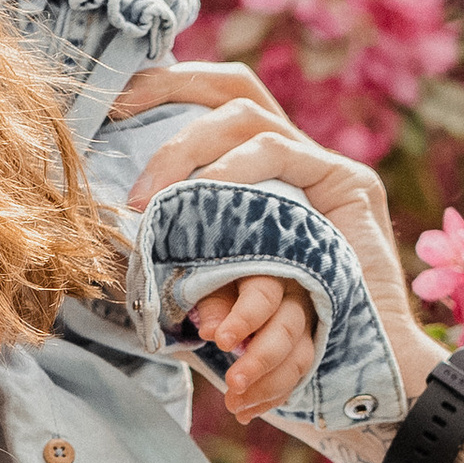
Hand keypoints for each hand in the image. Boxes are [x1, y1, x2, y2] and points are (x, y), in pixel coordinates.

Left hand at [110, 58, 436, 397]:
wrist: (351, 372)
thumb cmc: (270, 341)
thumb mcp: (207, 284)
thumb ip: (177, 246)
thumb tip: (113, 221)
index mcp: (259, 176)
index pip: (216, 106)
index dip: (167, 90)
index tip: (115, 102)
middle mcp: (294, 160)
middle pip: (235, 92)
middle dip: (171, 91)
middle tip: (120, 121)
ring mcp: (323, 167)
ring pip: (248, 118)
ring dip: (187, 151)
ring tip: (147, 200)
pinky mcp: (349, 183)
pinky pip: (281, 153)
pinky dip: (234, 170)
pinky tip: (201, 197)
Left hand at [179, 271, 318, 423]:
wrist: (249, 286)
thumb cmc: (226, 284)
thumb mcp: (213, 285)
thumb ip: (213, 305)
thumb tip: (210, 331)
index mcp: (271, 275)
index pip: (263, 297)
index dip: (244, 320)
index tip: (221, 343)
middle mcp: (295, 300)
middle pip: (286, 332)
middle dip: (259, 362)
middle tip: (233, 385)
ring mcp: (305, 328)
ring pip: (298, 359)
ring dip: (267, 388)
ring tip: (235, 406)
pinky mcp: (303, 351)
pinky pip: (295, 378)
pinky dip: (272, 398)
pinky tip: (246, 412)